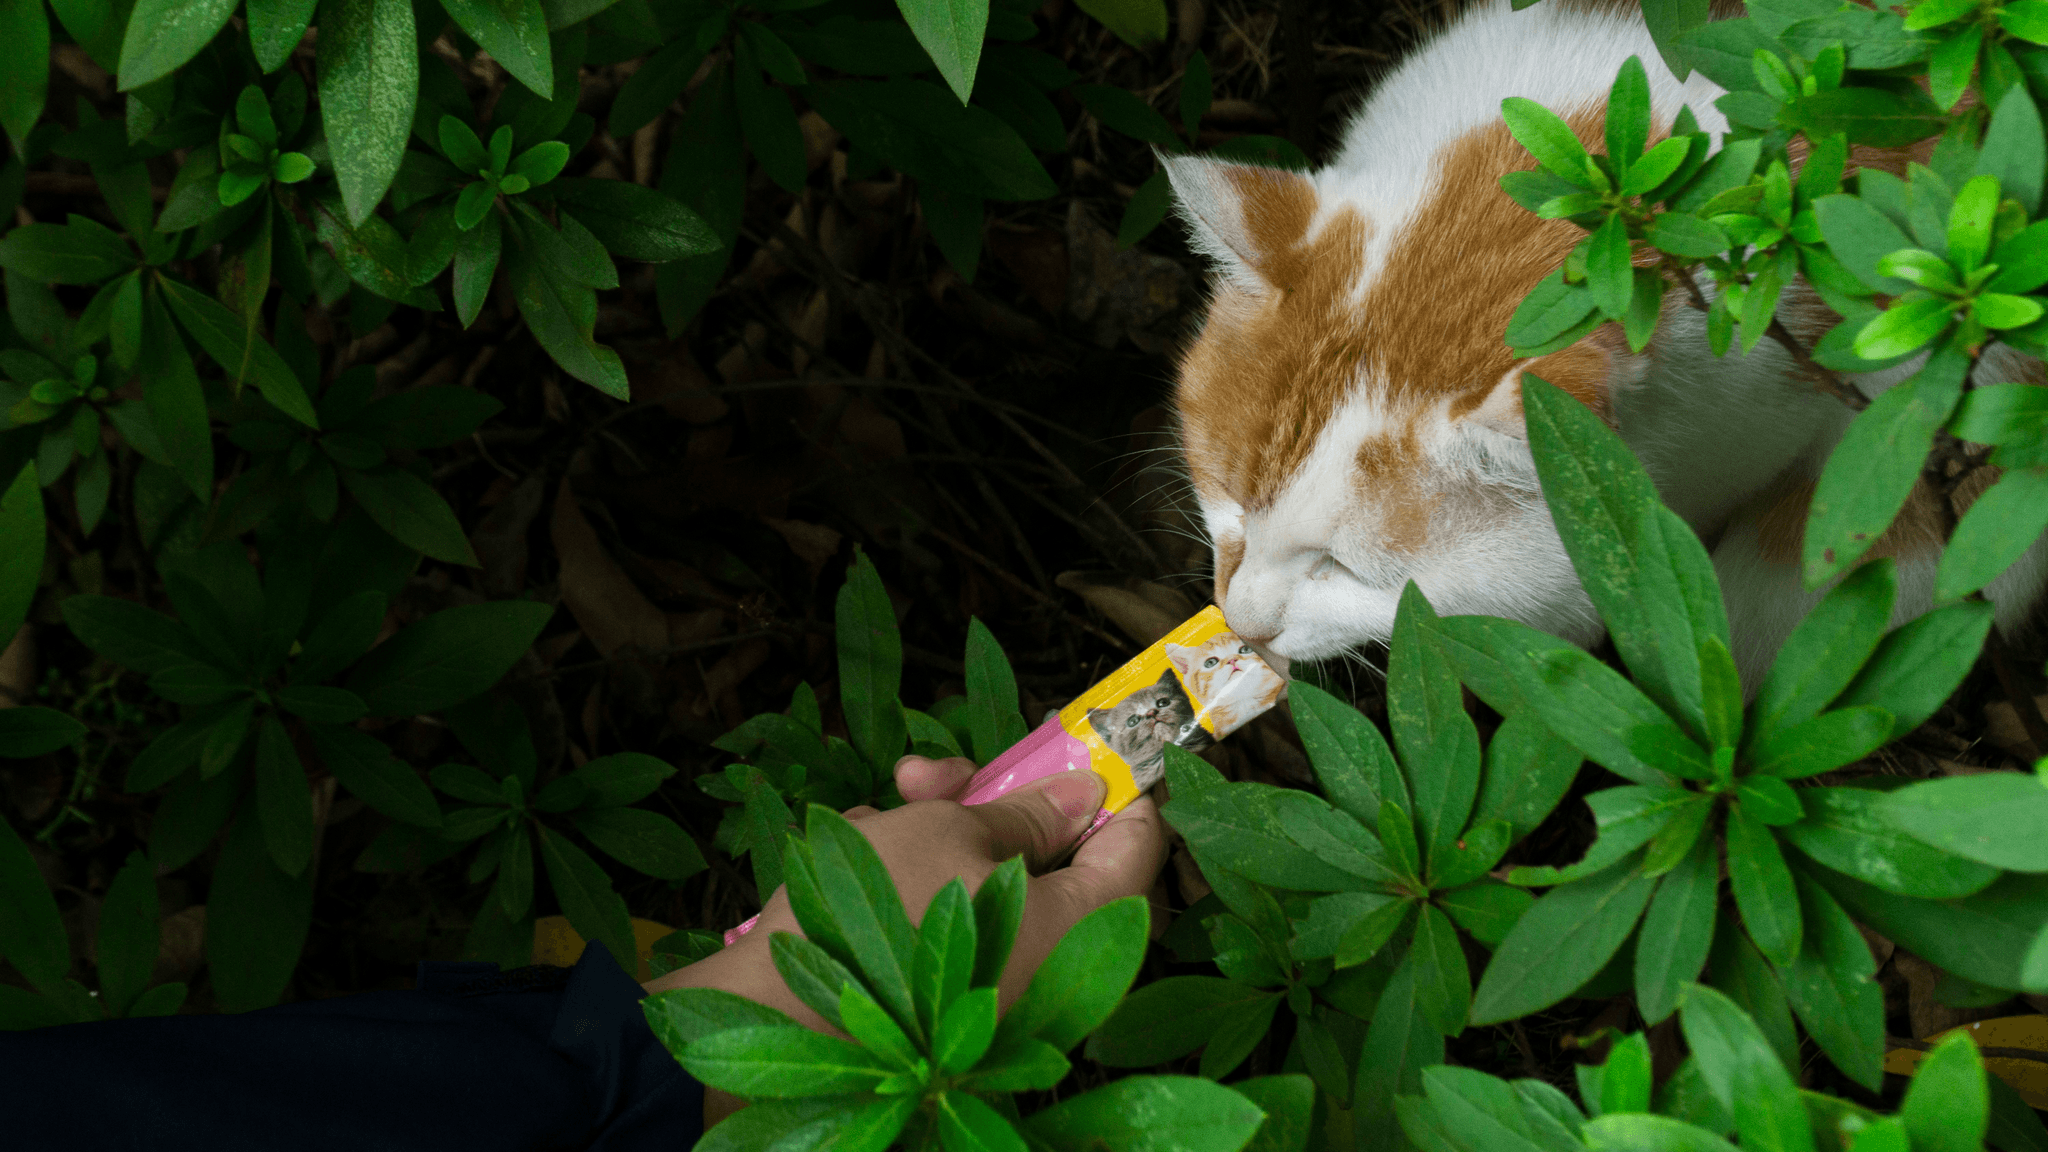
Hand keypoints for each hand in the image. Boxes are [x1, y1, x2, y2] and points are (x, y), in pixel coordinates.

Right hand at [645, 756, 1167, 1027]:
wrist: (778, 1011)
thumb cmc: (883, 911)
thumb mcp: (953, 831)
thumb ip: (1029, 810)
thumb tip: (1087, 793)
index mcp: (1084, 925)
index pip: (1140, 844)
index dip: (1121, 785)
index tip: (1089, 743)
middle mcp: (1055, 964)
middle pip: (1054, 857)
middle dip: (995, 798)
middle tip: (943, 770)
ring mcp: (1002, 981)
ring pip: (991, 876)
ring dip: (939, 827)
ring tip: (888, 803)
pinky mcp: (948, 989)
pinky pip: (953, 913)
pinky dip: (914, 875)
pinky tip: (865, 848)